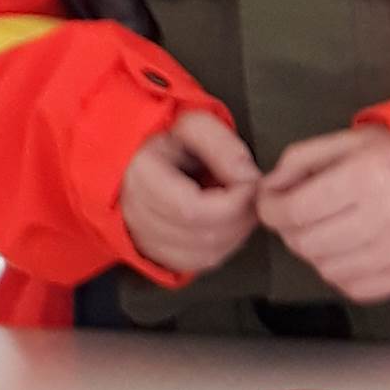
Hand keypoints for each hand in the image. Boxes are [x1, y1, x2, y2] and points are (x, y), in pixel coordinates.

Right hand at [119, 108, 259, 278]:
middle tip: (253, 195)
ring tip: (242, 207)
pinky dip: (221, 248)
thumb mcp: (192, 125)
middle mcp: (135, 215)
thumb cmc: (165, 140)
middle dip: (241, 218)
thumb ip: (221, 144)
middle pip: (203, 236)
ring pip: (203, 256)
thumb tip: (248, 177)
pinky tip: (227, 225)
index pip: (193, 209)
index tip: (251, 183)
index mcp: (140, 178)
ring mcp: (142, 240)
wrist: (137, 158)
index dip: (232, 202)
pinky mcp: (155, 255)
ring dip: (235, 235)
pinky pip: (197, 264)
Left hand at [258, 128, 389, 305]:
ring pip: (326, 269)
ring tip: (327, 231)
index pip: (296, 210)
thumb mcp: (350, 141)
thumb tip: (269, 188)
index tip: (270, 204)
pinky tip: (349, 250)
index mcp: (366, 177)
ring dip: (315, 252)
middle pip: (307, 243)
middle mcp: (383, 219)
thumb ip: (302, 159)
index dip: (270, 209)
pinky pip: (353, 287)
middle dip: (291, 230)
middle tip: (298, 216)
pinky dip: (341, 271)